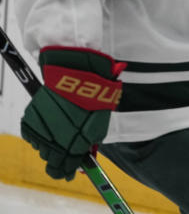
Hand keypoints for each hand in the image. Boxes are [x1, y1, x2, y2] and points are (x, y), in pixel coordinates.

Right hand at [21, 48, 124, 179]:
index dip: (66, 172)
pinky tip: (51, 124)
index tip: (70, 173)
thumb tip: (84, 160)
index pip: (63, 169)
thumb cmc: (93, 99)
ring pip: (42, 148)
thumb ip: (90, 146)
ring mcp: (39, 130)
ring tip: (62, 130)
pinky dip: (41, 133)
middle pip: (51, 160)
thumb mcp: (99, 126)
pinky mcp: (30, 119)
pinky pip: (32, 135)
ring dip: (50, 144)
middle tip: (68, 150)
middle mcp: (53, 141)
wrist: (77, 74)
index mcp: (72, 145)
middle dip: (60, 158)